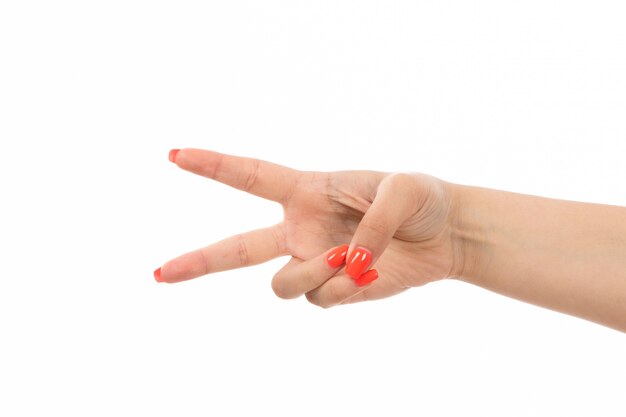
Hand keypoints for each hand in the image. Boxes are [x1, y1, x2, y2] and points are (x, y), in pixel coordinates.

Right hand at [155, 148, 463, 307]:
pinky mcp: (333, 289)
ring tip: (350, 257)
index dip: (213, 165)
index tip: (174, 155)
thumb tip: (345, 261)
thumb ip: (371, 222)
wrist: (447, 236)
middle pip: (236, 249)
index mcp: (308, 190)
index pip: (251, 176)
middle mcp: (301, 228)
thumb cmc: (422, 199)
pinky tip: (369, 274)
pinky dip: (344, 289)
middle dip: (197, 262)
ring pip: (282, 283)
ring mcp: (314, 261)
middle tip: (159, 274)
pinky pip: (320, 299)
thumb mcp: (404, 190)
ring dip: (314, 272)